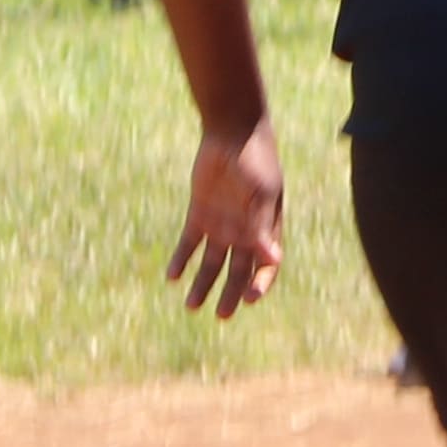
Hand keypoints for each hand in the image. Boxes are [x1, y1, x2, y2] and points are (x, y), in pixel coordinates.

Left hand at [170, 122, 285, 317]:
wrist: (232, 130)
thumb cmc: (255, 160)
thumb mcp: (262, 195)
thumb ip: (263, 228)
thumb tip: (273, 259)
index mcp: (267, 228)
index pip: (266, 265)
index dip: (260, 284)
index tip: (248, 299)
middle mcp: (244, 230)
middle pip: (237, 270)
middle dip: (230, 294)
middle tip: (221, 315)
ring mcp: (222, 222)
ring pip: (212, 262)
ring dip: (203, 284)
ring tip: (191, 305)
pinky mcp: (200, 213)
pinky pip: (190, 243)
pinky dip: (182, 259)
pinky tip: (172, 276)